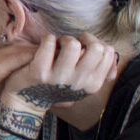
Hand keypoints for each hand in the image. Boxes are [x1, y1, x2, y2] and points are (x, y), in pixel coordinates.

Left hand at [0, 34, 117, 116]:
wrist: (26, 101)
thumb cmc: (56, 85)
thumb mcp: (82, 82)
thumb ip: (99, 68)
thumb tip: (112, 53)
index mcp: (93, 84)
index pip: (108, 52)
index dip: (96, 43)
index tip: (84, 46)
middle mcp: (79, 83)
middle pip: (96, 48)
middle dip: (84, 38)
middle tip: (71, 43)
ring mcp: (59, 78)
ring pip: (73, 44)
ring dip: (64, 39)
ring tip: (57, 45)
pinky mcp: (39, 72)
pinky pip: (49, 43)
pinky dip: (47, 39)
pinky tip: (44, 46)